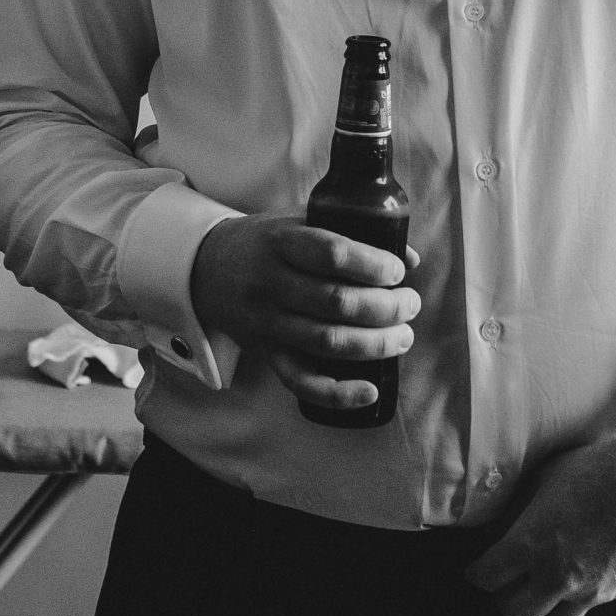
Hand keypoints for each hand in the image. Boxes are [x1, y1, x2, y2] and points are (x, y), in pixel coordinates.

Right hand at [189, 213, 419, 412]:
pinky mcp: (265, 353)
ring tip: (403, 337)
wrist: (206, 269)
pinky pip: (302, 382)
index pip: (332, 254)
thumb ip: (349, 232)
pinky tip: (372, 390)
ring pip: (328, 343)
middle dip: (387, 308)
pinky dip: (339, 393)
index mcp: (281, 242)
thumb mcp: (298, 222)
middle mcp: (271, 283)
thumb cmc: (265, 243)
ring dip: (376, 344)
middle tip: (410, 305)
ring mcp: (266, 322)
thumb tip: (410, 258)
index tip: (397, 271)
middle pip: (337, 302)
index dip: (372, 265)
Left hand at [464, 435, 615, 615]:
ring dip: (543, 606)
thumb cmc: (595, 469)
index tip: (479, 570)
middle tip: (509, 581)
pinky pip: (587, 608)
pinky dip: (577, 599)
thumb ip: (517, 509)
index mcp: (531, 543)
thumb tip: (496, 528)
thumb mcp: (545, 478)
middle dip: (506, 597)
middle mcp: (557, 574)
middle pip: (515, 612)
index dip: (478, 574)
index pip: (488, 578)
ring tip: (544, 585)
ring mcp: (589, 589)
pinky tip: (579, 575)